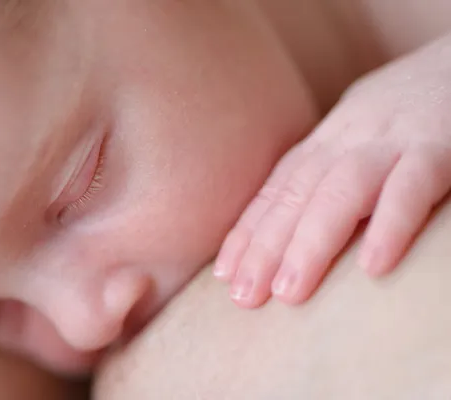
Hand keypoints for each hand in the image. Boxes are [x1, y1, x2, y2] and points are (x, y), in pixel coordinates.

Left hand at [214, 34, 450, 307]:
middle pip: (297, 195)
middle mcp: (347, 140)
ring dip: (310, 243)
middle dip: (264, 248)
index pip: (276, 190)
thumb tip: (291, 223)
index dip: (247, 232)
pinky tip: (371, 268)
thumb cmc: (403, 111)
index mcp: (325, 142)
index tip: (223, 274)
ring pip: (341, 192)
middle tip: (244, 296)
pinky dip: (390, 224)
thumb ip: (325, 173)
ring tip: (289, 293)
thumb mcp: (353, 136)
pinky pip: (412, 186)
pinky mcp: (440, 145)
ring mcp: (391, 140)